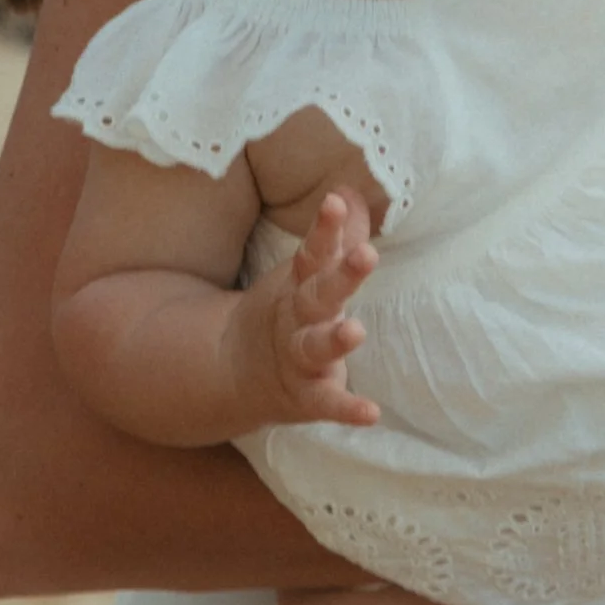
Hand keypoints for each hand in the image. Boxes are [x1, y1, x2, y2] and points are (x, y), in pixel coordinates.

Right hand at [231, 190, 383, 429]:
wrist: (233, 369)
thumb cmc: (287, 312)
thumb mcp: (305, 273)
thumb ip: (335, 237)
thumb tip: (352, 190)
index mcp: (300, 285)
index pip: (314, 251)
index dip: (326, 228)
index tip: (337, 201)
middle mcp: (297, 318)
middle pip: (319, 294)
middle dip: (342, 275)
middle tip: (367, 255)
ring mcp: (297, 358)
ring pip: (315, 347)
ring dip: (334, 339)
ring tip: (355, 332)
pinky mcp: (305, 396)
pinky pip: (325, 403)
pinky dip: (345, 409)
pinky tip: (371, 413)